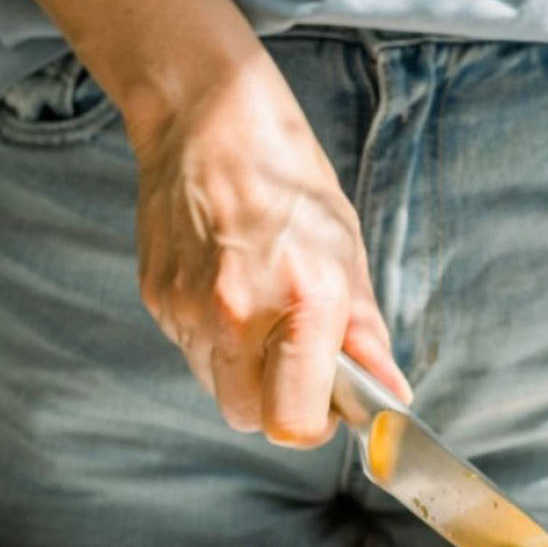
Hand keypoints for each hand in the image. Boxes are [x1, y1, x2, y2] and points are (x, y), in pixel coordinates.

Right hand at [128, 55, 407, 444]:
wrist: (209, 121)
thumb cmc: (288, 181)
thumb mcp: (346, 253)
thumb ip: (365, 336)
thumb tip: (392, 393)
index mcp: (301, 300)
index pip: (294, 421)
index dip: (315, 425)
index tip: (329, 407)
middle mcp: (237, 312)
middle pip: (250, 418)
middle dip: (278, 406)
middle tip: (300, 368)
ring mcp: (187, 308)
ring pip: (218, 388)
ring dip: (246, 375)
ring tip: (265, 316)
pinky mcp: (156, 299)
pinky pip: (191, 352)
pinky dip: (216, 342)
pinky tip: (232, 292)